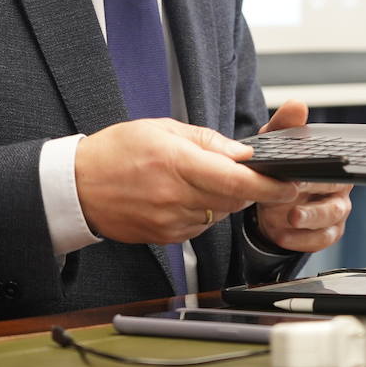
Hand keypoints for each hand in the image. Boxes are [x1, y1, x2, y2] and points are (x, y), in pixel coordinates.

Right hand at [75, 118, 298, 244]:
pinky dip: (205, 211)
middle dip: (251, 189)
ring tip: (201, 179)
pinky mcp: (165, 237)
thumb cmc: (116, 151)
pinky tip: (186, 196)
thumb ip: (207, 141)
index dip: (268, 185)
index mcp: (177, 163)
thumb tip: (242, 153)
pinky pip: (201, 226)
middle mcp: (175, 196)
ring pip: (219, 214)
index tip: (289, 184)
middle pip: (234, 200)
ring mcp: (170, 221)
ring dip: (224, 199)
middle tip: (253, 175)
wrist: (77, 186)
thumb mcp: (162, 129)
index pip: (236, 179)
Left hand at [251, 100, 352, 252]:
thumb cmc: (279, 167)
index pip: (335, 161)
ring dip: (310, 218)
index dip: (321, 164)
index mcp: (332, 161)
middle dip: (313, 190)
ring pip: (332, 216)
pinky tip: (282, 235)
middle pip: (335, 188)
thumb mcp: (276, 142)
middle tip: (293, 191)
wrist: (269, 202)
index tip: (305, 166)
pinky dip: (302, 240)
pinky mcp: (327, 233)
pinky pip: (321, 239)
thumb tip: (297, 105)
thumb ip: (285, 124)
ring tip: (291, 216)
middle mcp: (339, 185)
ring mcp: (334, 211)